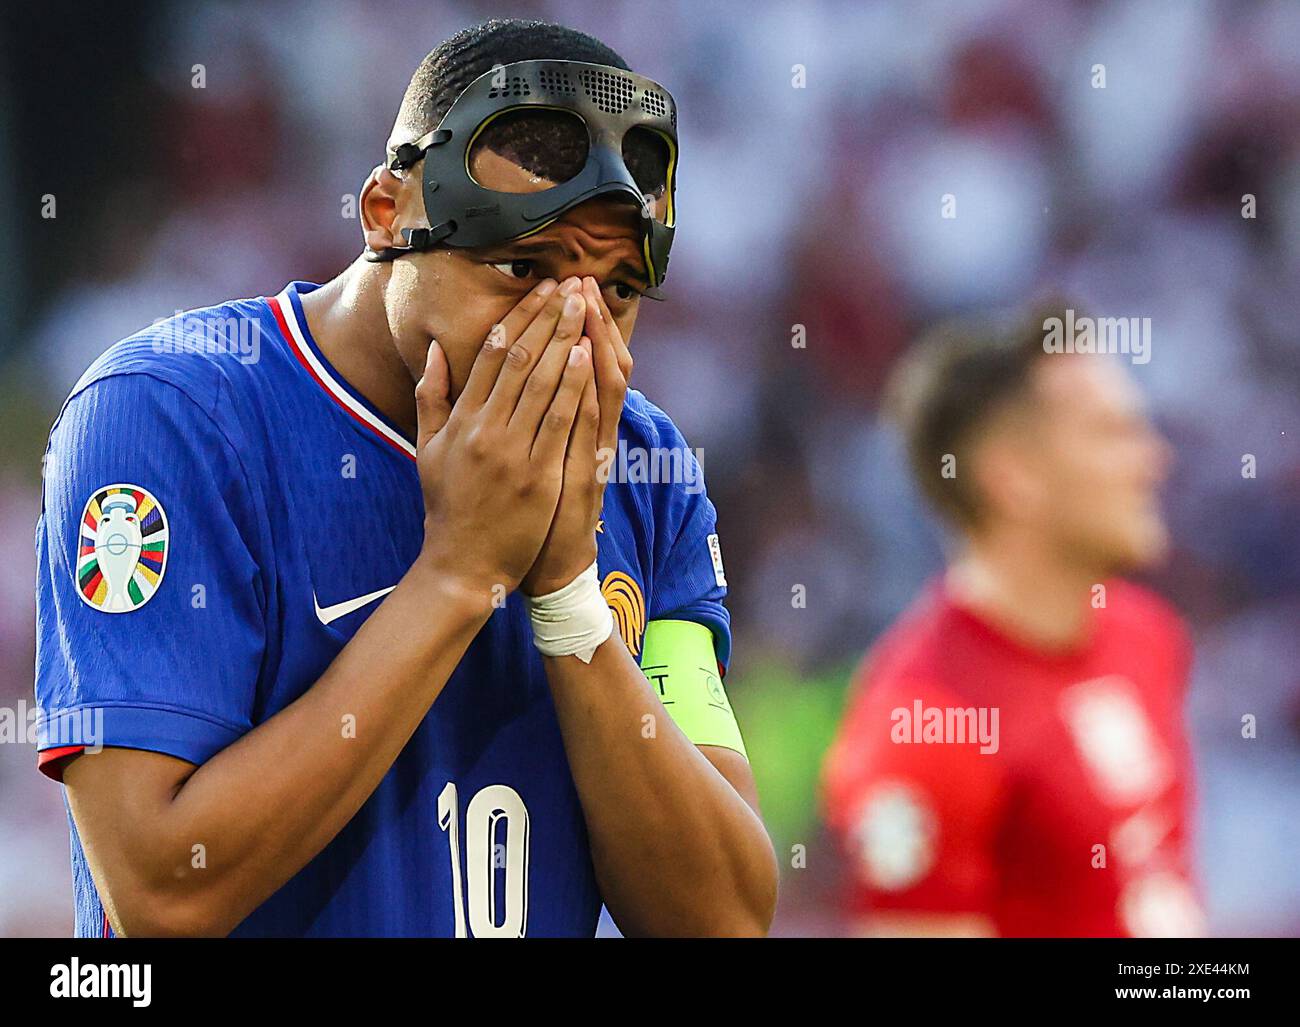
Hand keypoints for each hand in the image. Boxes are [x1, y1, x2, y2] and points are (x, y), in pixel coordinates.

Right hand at [415, 278, 592, 598]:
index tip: (540, 290)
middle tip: (569, 285)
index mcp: (460, 420)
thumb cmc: (447, 507)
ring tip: (583, 306)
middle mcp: (485, 430)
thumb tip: (437, 348)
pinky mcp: (538, 475)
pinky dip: (574, 386)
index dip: (519, 317)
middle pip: (521, 359)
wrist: (462, 564)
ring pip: (542, 383)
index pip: (492, 354)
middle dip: (548, 318)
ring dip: (566, 339)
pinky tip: (587, 356)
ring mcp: (512, 452)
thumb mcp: (428, 449)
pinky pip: (559, 421)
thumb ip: (430, 396)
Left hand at [520, 276, 630, 596]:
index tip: (565, 286)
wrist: (552, 568)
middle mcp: (588, 434)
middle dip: (586, 321)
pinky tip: (587, 357)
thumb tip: (514, 379)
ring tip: (587, 302)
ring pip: (601, 386)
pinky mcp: (586, 473)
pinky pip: (591, 424)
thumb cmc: (534, 515)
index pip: (577, 363)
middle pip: (594, 364)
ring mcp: (592, 452)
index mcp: (571, 427)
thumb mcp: (534, 460)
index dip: (573, 325)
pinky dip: (590, 390)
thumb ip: (530, 418)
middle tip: (581, 279)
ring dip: (594, 341)